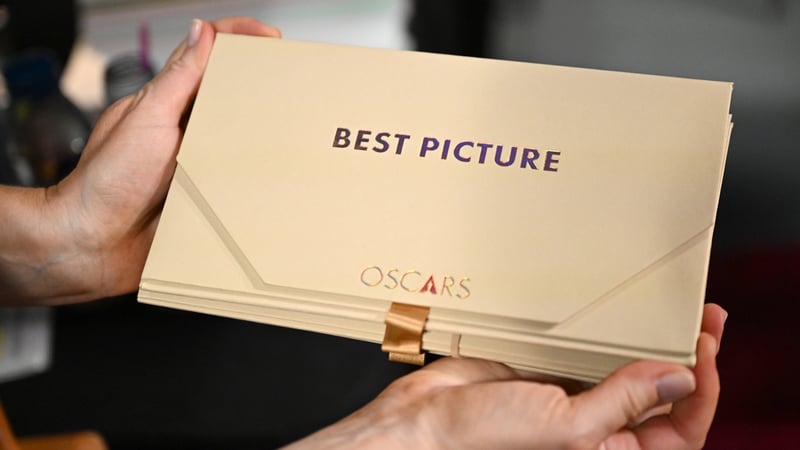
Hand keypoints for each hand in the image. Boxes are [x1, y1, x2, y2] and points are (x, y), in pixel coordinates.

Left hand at [0, 18, 279, 303]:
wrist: (91, 244)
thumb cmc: (105, 181)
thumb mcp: (148, 119)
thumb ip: (177, 78)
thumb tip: (201, 31)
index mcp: (169, 104)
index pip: (207, 57)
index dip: (239, 40)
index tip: (270, 36)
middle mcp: (184, 131)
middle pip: (230, 97)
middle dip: (262, 86)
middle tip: (291, 81)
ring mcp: (196, 165)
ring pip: (240, 142)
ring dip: (262, 136)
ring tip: (289, 130)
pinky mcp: (204, 199)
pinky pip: (238, 185)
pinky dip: (256, 182)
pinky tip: (273, 181)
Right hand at [287, 303, 725, 448]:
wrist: (423, 422)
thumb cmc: (483, 442)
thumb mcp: (568, 428)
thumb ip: (624, 402)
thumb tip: (679, 380)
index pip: (678, 430)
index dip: (700, 391)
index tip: (704, 347)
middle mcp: (594, 430)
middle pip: (656, 396)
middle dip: (683, 358)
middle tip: (700, 316)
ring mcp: (570, 399)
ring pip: (623, 370)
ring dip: (646, 342)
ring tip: (668, 309)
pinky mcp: (545, 373)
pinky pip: (585, 351)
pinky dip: (603, 332)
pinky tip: (615, 312)